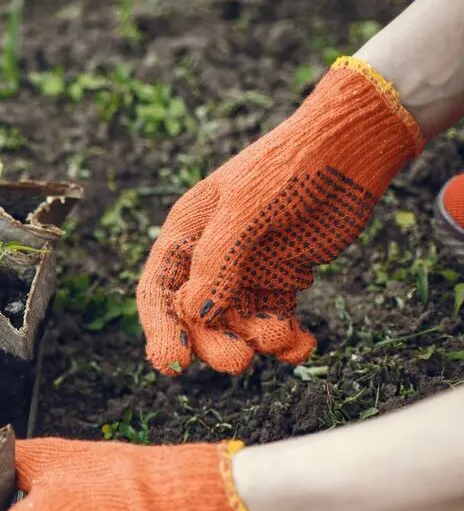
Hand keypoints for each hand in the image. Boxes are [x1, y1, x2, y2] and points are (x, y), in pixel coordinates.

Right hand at [137, 57, 422, 375]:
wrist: (350, 146)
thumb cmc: (289, 166)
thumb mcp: (246, 207)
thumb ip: (218, 259)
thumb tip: (196, 313)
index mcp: (185, 235)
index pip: (159, 292)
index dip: (161, 330)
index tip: (173, 364)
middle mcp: (209, 258)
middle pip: (198, 319)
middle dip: (214, 344)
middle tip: (239, 361)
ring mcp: (246, 270)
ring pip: (238, 325)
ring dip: (258, 340)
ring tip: (284, 337)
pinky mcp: (282, 278)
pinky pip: (276, 320)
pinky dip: (289, 341)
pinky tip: (304, 345)